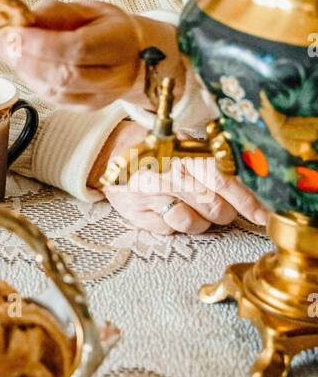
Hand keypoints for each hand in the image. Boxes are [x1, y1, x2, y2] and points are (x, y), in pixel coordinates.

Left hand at [0, 0, 185, 110]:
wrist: (136, 56)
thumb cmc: (108, 27)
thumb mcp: (88, 9)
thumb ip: (57, 13)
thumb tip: (23, 19)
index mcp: (119, 42)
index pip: (78, 48)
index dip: (41, 43)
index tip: (11, 31)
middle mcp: (115, 75)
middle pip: (65, 75)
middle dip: (25, 58)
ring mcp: (101, 97)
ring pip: (56, 91)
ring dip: (23, 70)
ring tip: (5, 48)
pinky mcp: (87, 108)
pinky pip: (53, 98)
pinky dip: (31, 80)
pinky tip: (20, 63)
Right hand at [91, 119, 267, 233]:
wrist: (113, 154)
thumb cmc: (159, 151)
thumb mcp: (187, 146)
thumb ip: (217, 162)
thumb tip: (254, 179)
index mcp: (186, 154)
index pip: (225, 180)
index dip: (247, 201)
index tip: (262, 216)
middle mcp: (169, 174)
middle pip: (215, 207)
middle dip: (224, 212)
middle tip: (220, 207)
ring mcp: (152, 196)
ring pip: (195, 223)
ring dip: (200, 221)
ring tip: (190, 206)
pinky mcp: (139, 214)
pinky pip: (171, 230)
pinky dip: (175, 224)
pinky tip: (168, 209)